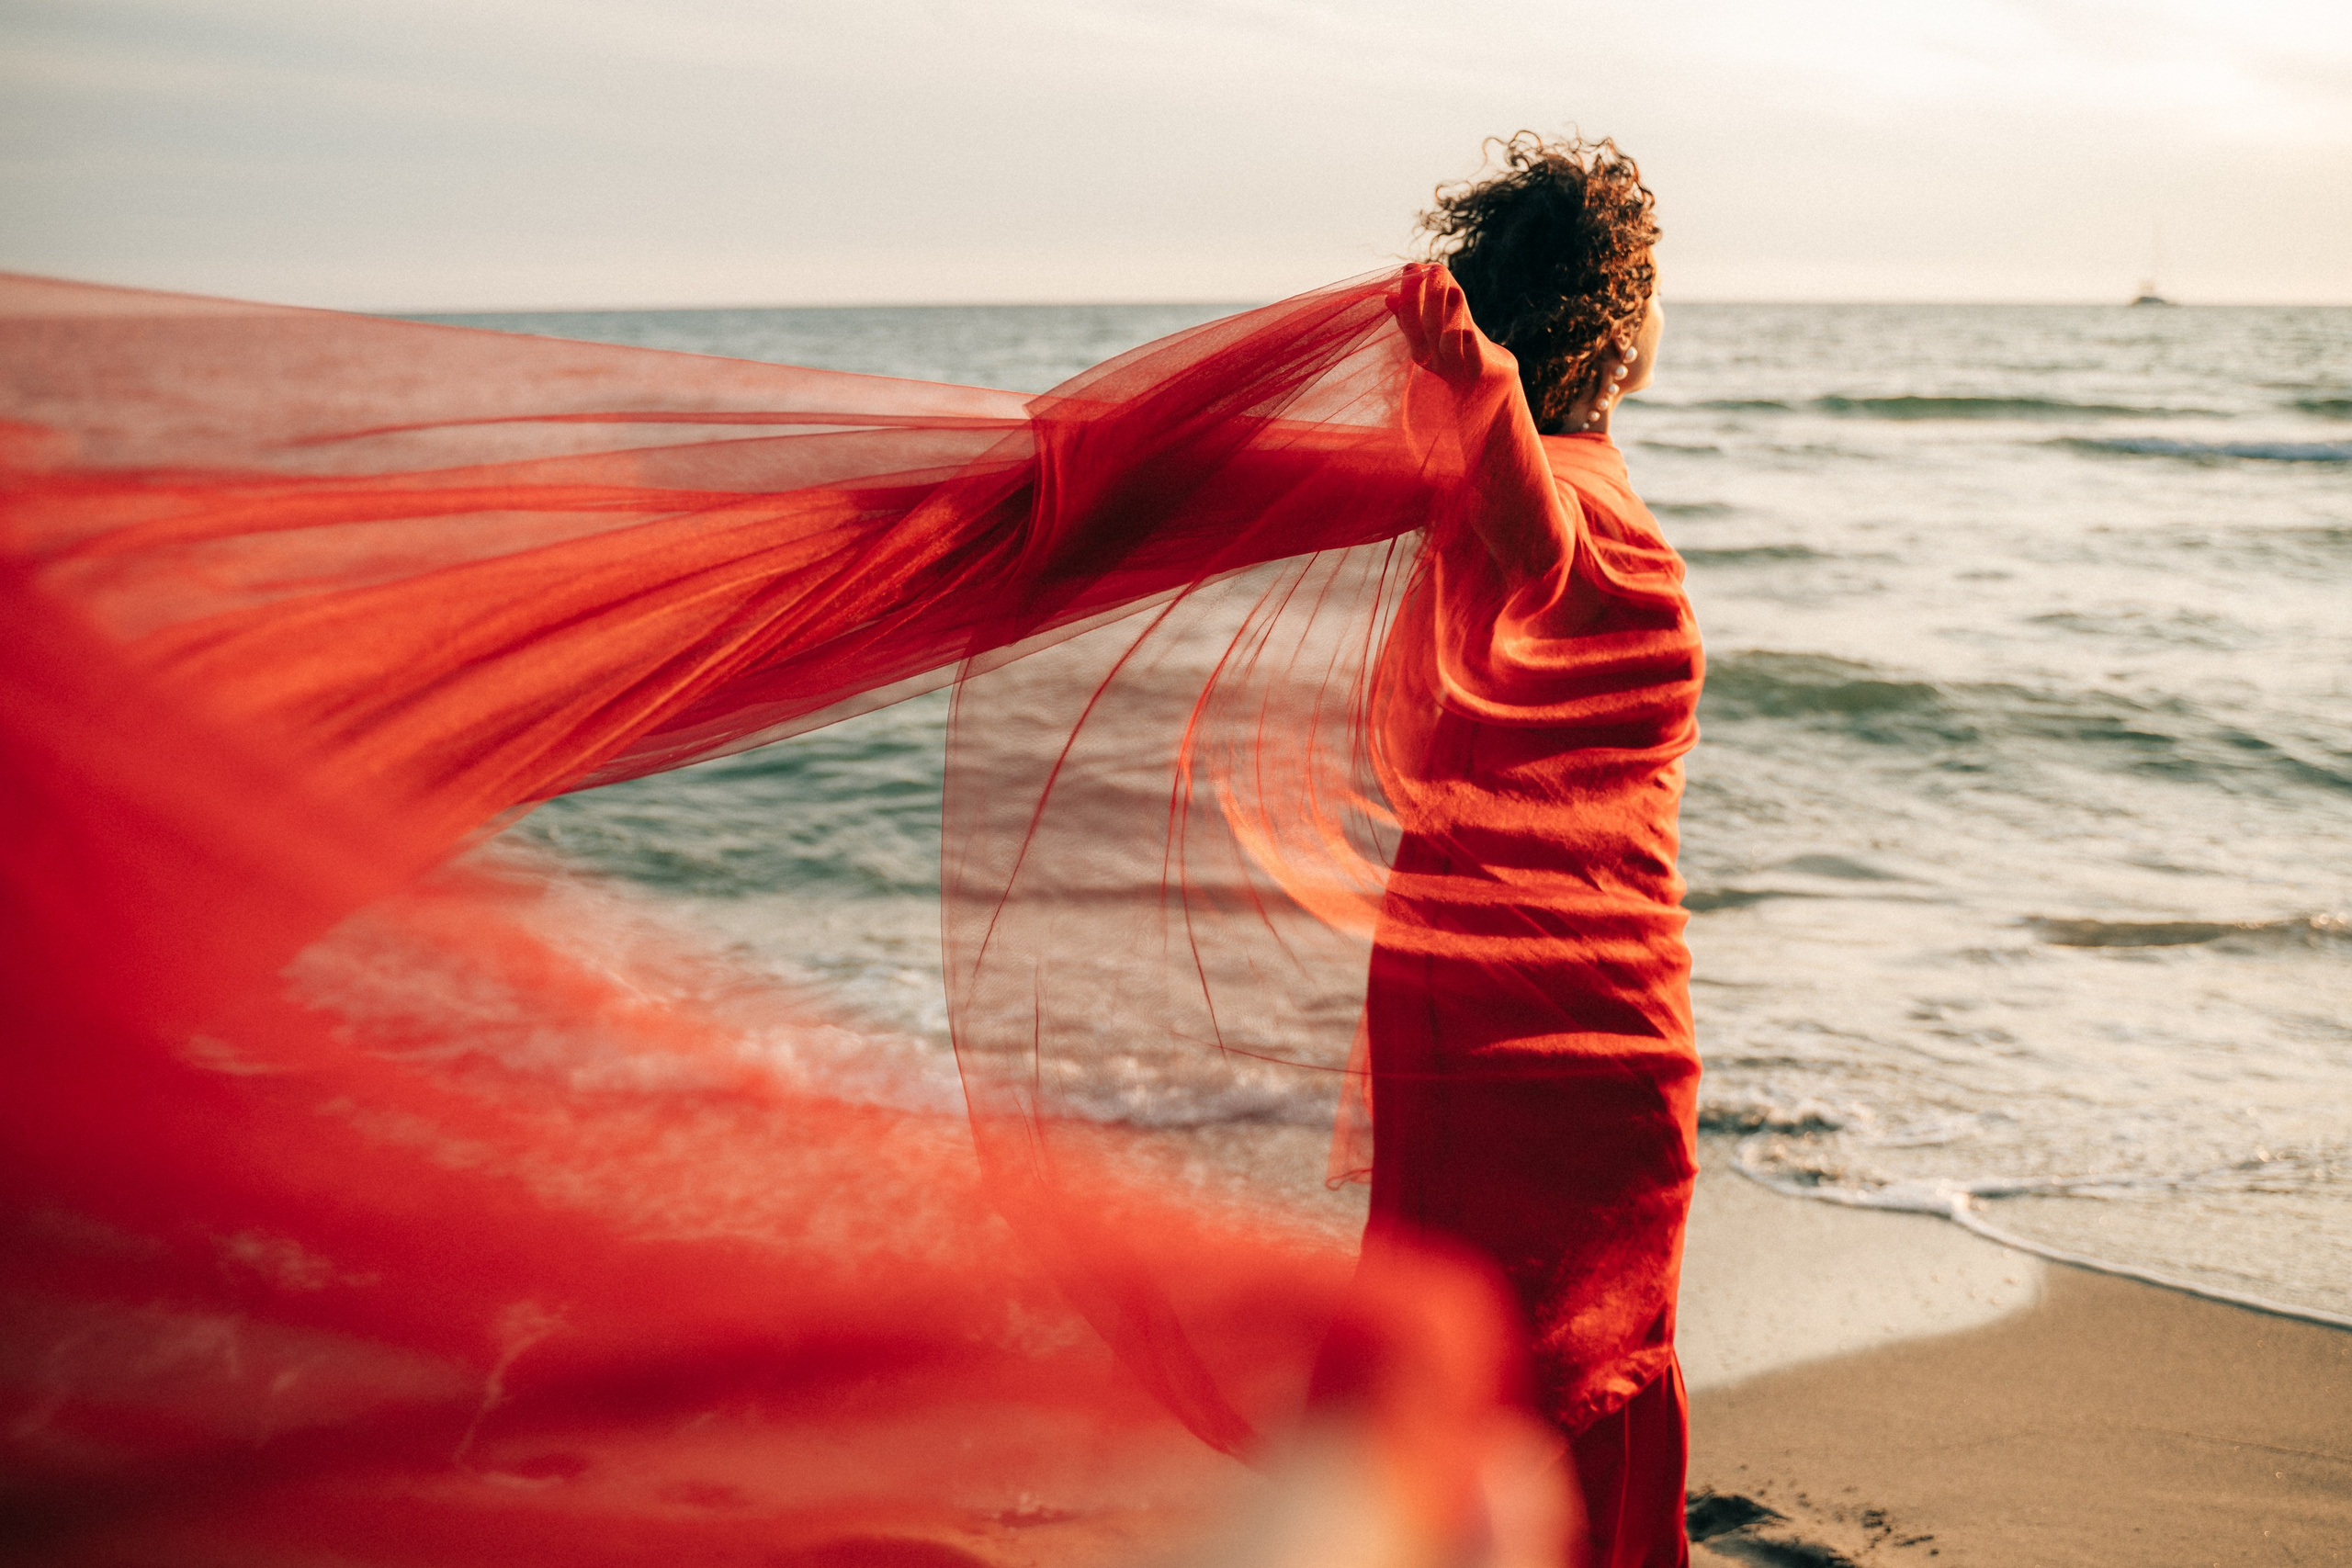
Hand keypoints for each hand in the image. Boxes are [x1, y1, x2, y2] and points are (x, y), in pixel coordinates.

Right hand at [1389, 264, 1483, 386]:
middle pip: (1428, 329)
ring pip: (1449, 343)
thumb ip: (1414, 315)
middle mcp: (1435, 359)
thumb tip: (1389, 296)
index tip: (1411, 268)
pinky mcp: (1480, 372)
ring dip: (1450, 317)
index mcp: (1420, 348)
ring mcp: (1457, 367)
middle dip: (1429, 299)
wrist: (1489, 385)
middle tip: (1434, 270)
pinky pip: (1473, 359)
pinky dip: (1469, 344)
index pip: (1409, 321)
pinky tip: (1468, 329)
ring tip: (1455, 290)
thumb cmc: (1458, 352)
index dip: (1409, 296)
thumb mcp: (1434, 334)